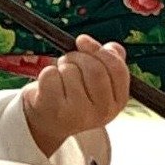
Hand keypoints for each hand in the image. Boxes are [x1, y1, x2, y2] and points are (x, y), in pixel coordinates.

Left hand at [20, 36, 131, 154]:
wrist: (48, 122)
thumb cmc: (74, 95)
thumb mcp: (96, 82)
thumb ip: (108, 62)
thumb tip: (112, 47)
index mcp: (117, 102)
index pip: (117, 69)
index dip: (100, 50)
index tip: (83, 42)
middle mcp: (103, 112)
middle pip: (95, 68)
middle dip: (77, 56)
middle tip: (68, 60)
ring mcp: (79, 114)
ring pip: (71, 70)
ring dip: (61, 66)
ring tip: (59, 78)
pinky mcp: (56, 111)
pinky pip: (51, 75)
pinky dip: (46, 73)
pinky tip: (48, 86)